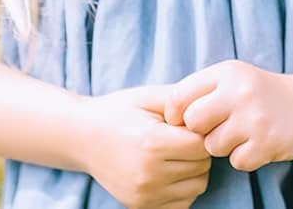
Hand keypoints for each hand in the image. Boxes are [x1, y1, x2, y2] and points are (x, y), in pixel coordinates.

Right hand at [79, 84, 211, 208]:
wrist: (82, 136)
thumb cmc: (118, 111)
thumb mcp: (148, 96)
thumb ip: (181, 100)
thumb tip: (211, 110)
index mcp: (152, 142)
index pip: (202, 144)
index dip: (200, 131)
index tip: (188, 124)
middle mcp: (149, 173)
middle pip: (202, 166)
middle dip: (198, 150)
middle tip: (181, 137)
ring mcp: (144, 195)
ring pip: (197, 186)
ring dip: (193, 170)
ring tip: (175, 153)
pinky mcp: (141, 207)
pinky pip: (183, 203)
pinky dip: (182, 188)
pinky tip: (168, 170)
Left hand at [164, 60, 292, 171]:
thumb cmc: (260, 93)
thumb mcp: (232, 77)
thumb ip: (201, 89)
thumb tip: (166, 115)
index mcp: (226, 72)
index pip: (180, 95)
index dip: (175, 113)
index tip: (183, 120)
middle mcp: (239, 92)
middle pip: (193, 123)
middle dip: (200, 130)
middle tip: (217, 127)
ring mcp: (254, 118)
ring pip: (212, 146)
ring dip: (223, 146)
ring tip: (241, 133)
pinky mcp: (267, 144)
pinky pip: (236, 162)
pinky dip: (244, 158)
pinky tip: (256, 144)